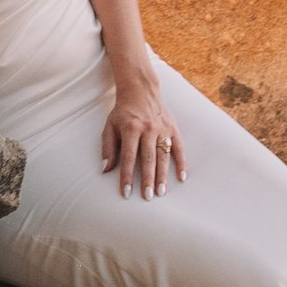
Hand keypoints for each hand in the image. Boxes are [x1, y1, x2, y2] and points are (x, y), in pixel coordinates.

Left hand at [101, 70, 186, 199]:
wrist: (141, 89)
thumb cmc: (123, 111)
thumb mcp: (110, 126)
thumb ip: (108, 148)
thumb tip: (105, 169)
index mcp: (131, 129)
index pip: (129, 157)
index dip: (127, 176)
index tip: (126, 193)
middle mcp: (148, 129)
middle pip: (148, 159)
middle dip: (147, 179)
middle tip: (147, 197)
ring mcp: (162, 128)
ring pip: (163, 155)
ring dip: (163, 175)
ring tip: (161, 192)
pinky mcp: (173, 127)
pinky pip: (179, 147)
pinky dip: (181, 162)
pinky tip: (181, 177)